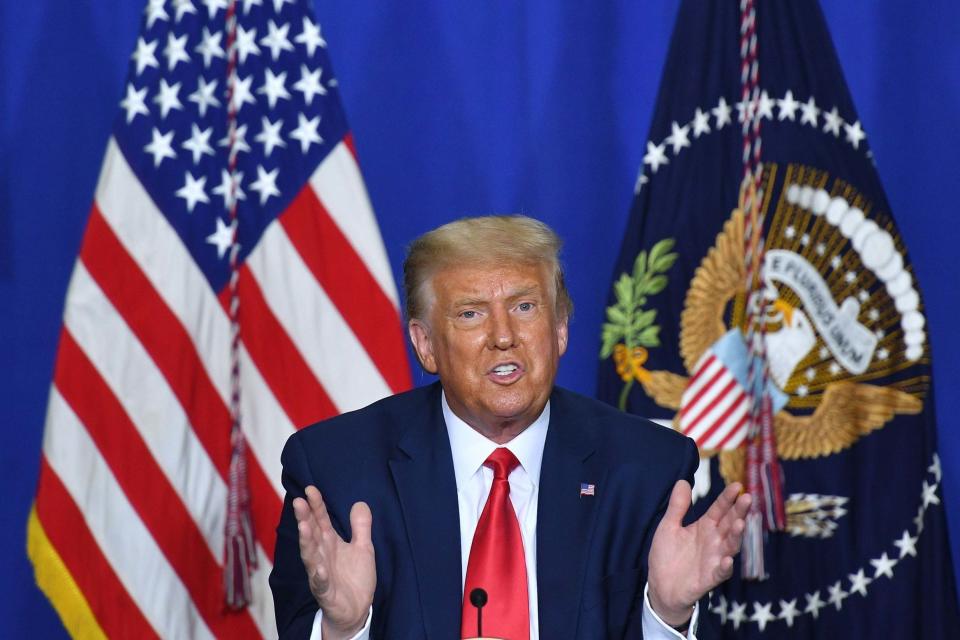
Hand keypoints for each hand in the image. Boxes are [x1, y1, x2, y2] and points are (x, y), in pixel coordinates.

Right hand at [293, 486, 375, 639]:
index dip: (316, 505)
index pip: (321, 520)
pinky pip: (321, 583)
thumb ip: (360, 526)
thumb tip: (360, 503)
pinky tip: (320, 569)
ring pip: (311, 556)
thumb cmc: (354, 577)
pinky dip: (320, 576)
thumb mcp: (363, 548)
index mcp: (330, 543)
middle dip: (305, 518)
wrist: (356, 609)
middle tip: (299, 502)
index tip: (311, 489)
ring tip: (304, 527)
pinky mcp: (325, 592)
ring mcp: (321, 573)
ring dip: (306, 542)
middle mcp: (322, 555)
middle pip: (312, 534)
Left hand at [647, 481, 750, 626]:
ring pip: (730, 546)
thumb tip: (682, 481)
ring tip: (740, 523)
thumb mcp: (668, 527)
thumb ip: (677, 507)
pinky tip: (727, 560)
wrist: (661, 586)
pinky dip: (725, 567)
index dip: (727, 498)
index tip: (737, 486)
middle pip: (729, 524)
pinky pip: (721, 572)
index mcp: (705, 527)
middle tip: (747, 498)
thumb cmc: (667, 555)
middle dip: (738, 512)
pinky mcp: (710, 577)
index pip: (719, 510)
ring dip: (736, 536)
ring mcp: (714, 559)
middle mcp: (714, 541)